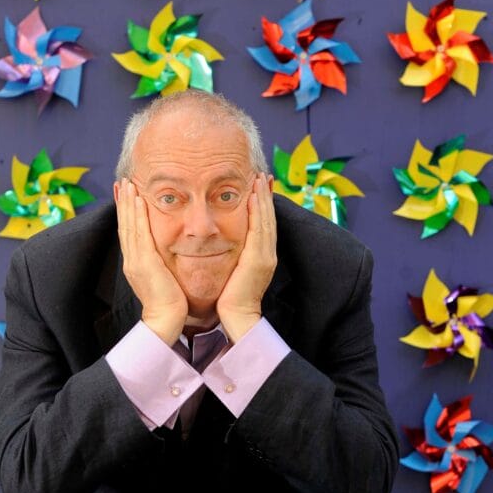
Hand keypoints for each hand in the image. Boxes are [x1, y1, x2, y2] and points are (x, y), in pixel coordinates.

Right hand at [115, 180, 187, 344]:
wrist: (166, 320)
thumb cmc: (170, 302)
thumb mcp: (163, 277)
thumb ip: (161, 263)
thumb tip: (165, 253)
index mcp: (135, 263)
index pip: (129, 232)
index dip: (126, 212)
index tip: (125, 195)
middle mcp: (132, 259)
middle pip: (125, 225)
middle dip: (123, 202)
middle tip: (122, 181)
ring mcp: (136, 260)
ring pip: (129, 225)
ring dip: (128, 203)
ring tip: (128, 183)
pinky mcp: (144, 262)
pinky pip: (139, 234)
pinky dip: (137, 215)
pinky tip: (139, 201)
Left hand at [216, 174, 276, 342]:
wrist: (236, 317)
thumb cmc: (229, 298)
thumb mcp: (233, 271)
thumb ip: (234, 256)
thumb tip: (224, 243)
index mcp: (261, 256)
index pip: (263, 225)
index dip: (263, 205)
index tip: (259, 187)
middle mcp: (267, 254)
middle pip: (268, 218)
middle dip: (266, 196)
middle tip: (262, 175)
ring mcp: (265, 256)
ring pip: (266, 220)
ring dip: (264, 198)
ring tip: (260, 178)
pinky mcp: (259, 260)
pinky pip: (260, 230)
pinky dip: (259, 212)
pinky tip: (255, 196)